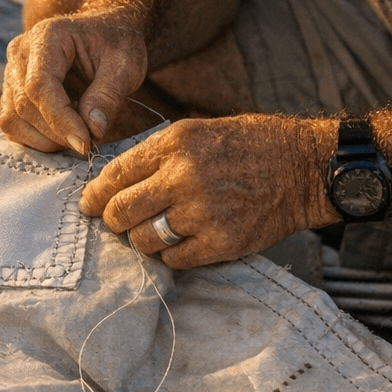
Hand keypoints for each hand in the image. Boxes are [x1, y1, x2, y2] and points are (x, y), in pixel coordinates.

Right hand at [0, 8, 148, 153]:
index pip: (40, 85)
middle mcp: (21, 52)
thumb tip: (94, 129)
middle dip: (57, 132)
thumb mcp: (125, 65)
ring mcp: (12, 72)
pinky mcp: (12, 92)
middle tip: (89, 143)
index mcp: (47, 35)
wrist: (108, 36)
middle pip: (25, 104)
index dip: (60, 119)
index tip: (85, 142)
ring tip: (79, 137)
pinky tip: (64, 135)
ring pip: (14, 118)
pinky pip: (13, 124)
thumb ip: (108, 95)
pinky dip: (37, 139)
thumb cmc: (117, 45)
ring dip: (46, 139)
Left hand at [79, 114, 336, 267]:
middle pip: (120, 212)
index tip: (88, 205)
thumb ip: (156, 154)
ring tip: (155, 231)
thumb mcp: (197, 131)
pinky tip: (182, 241)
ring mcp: (203, 212)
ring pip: (144, 240)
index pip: (115, 175)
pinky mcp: (222, 241)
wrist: (303, 167)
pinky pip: (175, 260)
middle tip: (118, 222)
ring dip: (143, 239)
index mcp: (174, 144)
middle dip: (113, 221)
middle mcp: (184, 177)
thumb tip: (112, 180)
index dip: (94, 194)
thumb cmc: (248, 145)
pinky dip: (172, 255)